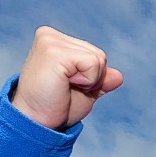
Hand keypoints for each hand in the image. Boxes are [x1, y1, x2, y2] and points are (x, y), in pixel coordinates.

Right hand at [9, 26, 123, 130]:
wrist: (37, 120)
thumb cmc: (55, 106)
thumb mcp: (84, 92)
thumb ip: (100, 80)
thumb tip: (119, 76)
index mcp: (55, 40)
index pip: (95, 54)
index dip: (92, 77)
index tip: (68, 86)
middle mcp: (50, 35)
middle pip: (99, 55)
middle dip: (92, 78)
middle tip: (66, 88)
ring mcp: (50, 41)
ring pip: (98, 58)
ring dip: (88, 81)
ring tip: (64, 86)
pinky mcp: (54, 51)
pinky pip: (93, 63)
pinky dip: (87, 81)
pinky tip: (65, 84)